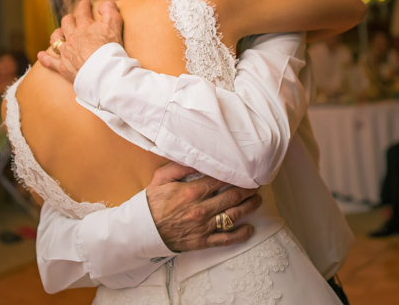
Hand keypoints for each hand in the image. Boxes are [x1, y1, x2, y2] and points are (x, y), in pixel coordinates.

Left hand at [36, 0, 122, 82]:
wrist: (102, 72)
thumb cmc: (110, 50)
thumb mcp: (115, 26)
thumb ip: (110, 11)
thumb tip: (102, 5)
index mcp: (85, 27)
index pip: (82, 12)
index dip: (84, 5)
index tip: (86, 3)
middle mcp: (73, 37)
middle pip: (67, 23)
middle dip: (69, 19)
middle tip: (73, 18)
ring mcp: (66, 52)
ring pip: (56, 39)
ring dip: (57, 34)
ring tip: (59, 33)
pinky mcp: (63, 67)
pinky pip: (50, 61)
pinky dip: (45, 58)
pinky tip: (41, 55)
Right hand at [146, 162, 261, 252]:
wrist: (142, 230)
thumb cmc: (152, 203)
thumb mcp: (162, 178)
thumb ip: (180, 166)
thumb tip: (196, 157)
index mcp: (192, 192)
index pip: (221, 180)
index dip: (235, 175)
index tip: (245, 171)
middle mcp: (201, 209)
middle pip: (232, 197)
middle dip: (247, 189)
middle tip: (256, 184)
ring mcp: (203, 226)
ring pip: (233, 216)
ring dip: (249, 207)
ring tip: (256, 200)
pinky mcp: (202, 241)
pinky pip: (226, 239)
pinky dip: (240, 234)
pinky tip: (249, 228)